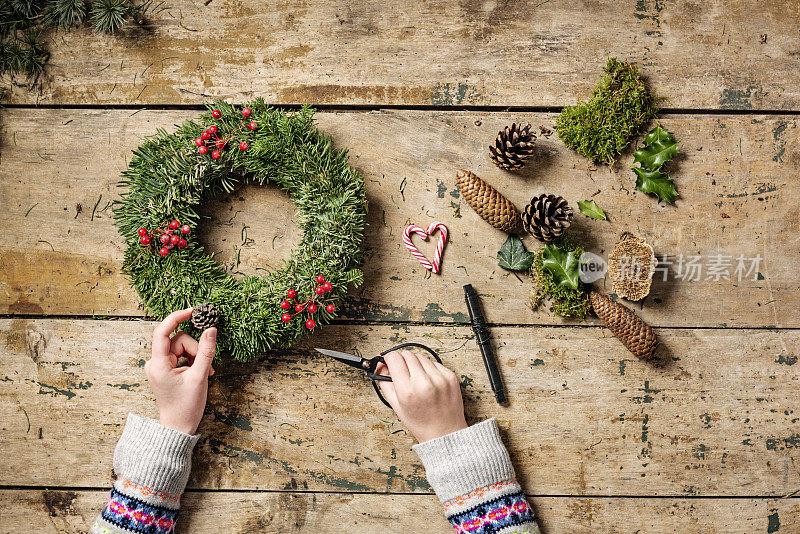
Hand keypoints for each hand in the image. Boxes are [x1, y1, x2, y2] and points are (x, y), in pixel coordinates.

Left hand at [145, 308, 216, 434]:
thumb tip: (211, 330)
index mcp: (158, 365)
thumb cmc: (186, 407)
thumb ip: (206, 351)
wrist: (178, 426)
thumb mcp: (200, 377)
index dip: (177, 317)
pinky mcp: (165, 369)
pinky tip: (200, 372)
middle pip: (178, 340)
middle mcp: (155, 363)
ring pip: (181, 346)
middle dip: (195, 349)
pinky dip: (192, 360)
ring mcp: (159, 366)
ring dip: (196, 356)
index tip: (193, 312)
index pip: (163, 332)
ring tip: (205, 372)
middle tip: (206, 365)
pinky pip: (181, 355)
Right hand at [376, 350, 467, 442]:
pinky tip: (428, 381)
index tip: (388, 361)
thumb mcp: (396, 406)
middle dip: (401, 361)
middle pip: (407, 354)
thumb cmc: (421, 422)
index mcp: (408, 390)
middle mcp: (424, 382)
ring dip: (415, 364)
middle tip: (401, 371)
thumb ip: (385, 383)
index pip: (394, 358)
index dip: (388, 358)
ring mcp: (440, 378)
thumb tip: (380, 365)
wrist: (444, 432)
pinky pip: (434, 363)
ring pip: (421, 356)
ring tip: (416, 379)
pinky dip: (428, 369)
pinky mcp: (450, 376)